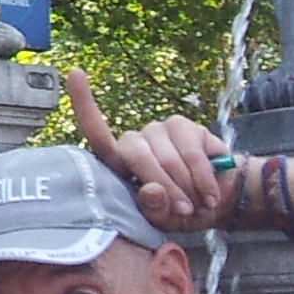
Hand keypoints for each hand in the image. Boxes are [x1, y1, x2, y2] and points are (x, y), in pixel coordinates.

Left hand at [67, 65, 239, 233]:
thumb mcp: (164, 220)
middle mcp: (135, 141)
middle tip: (183, 211)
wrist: (218, 199)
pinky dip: (203, 179)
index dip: (84, 103)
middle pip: (136, 155)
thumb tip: (150, 190)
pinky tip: (210, 194)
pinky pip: (192, 154)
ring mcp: (158, 130)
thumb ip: (154, 210)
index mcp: (119, 164)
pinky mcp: (185, 127)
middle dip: (162, 186)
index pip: (96, 133)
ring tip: (198, 205)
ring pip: (167, 158)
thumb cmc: (180, 211)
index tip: (75, 72)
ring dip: (187, 188)